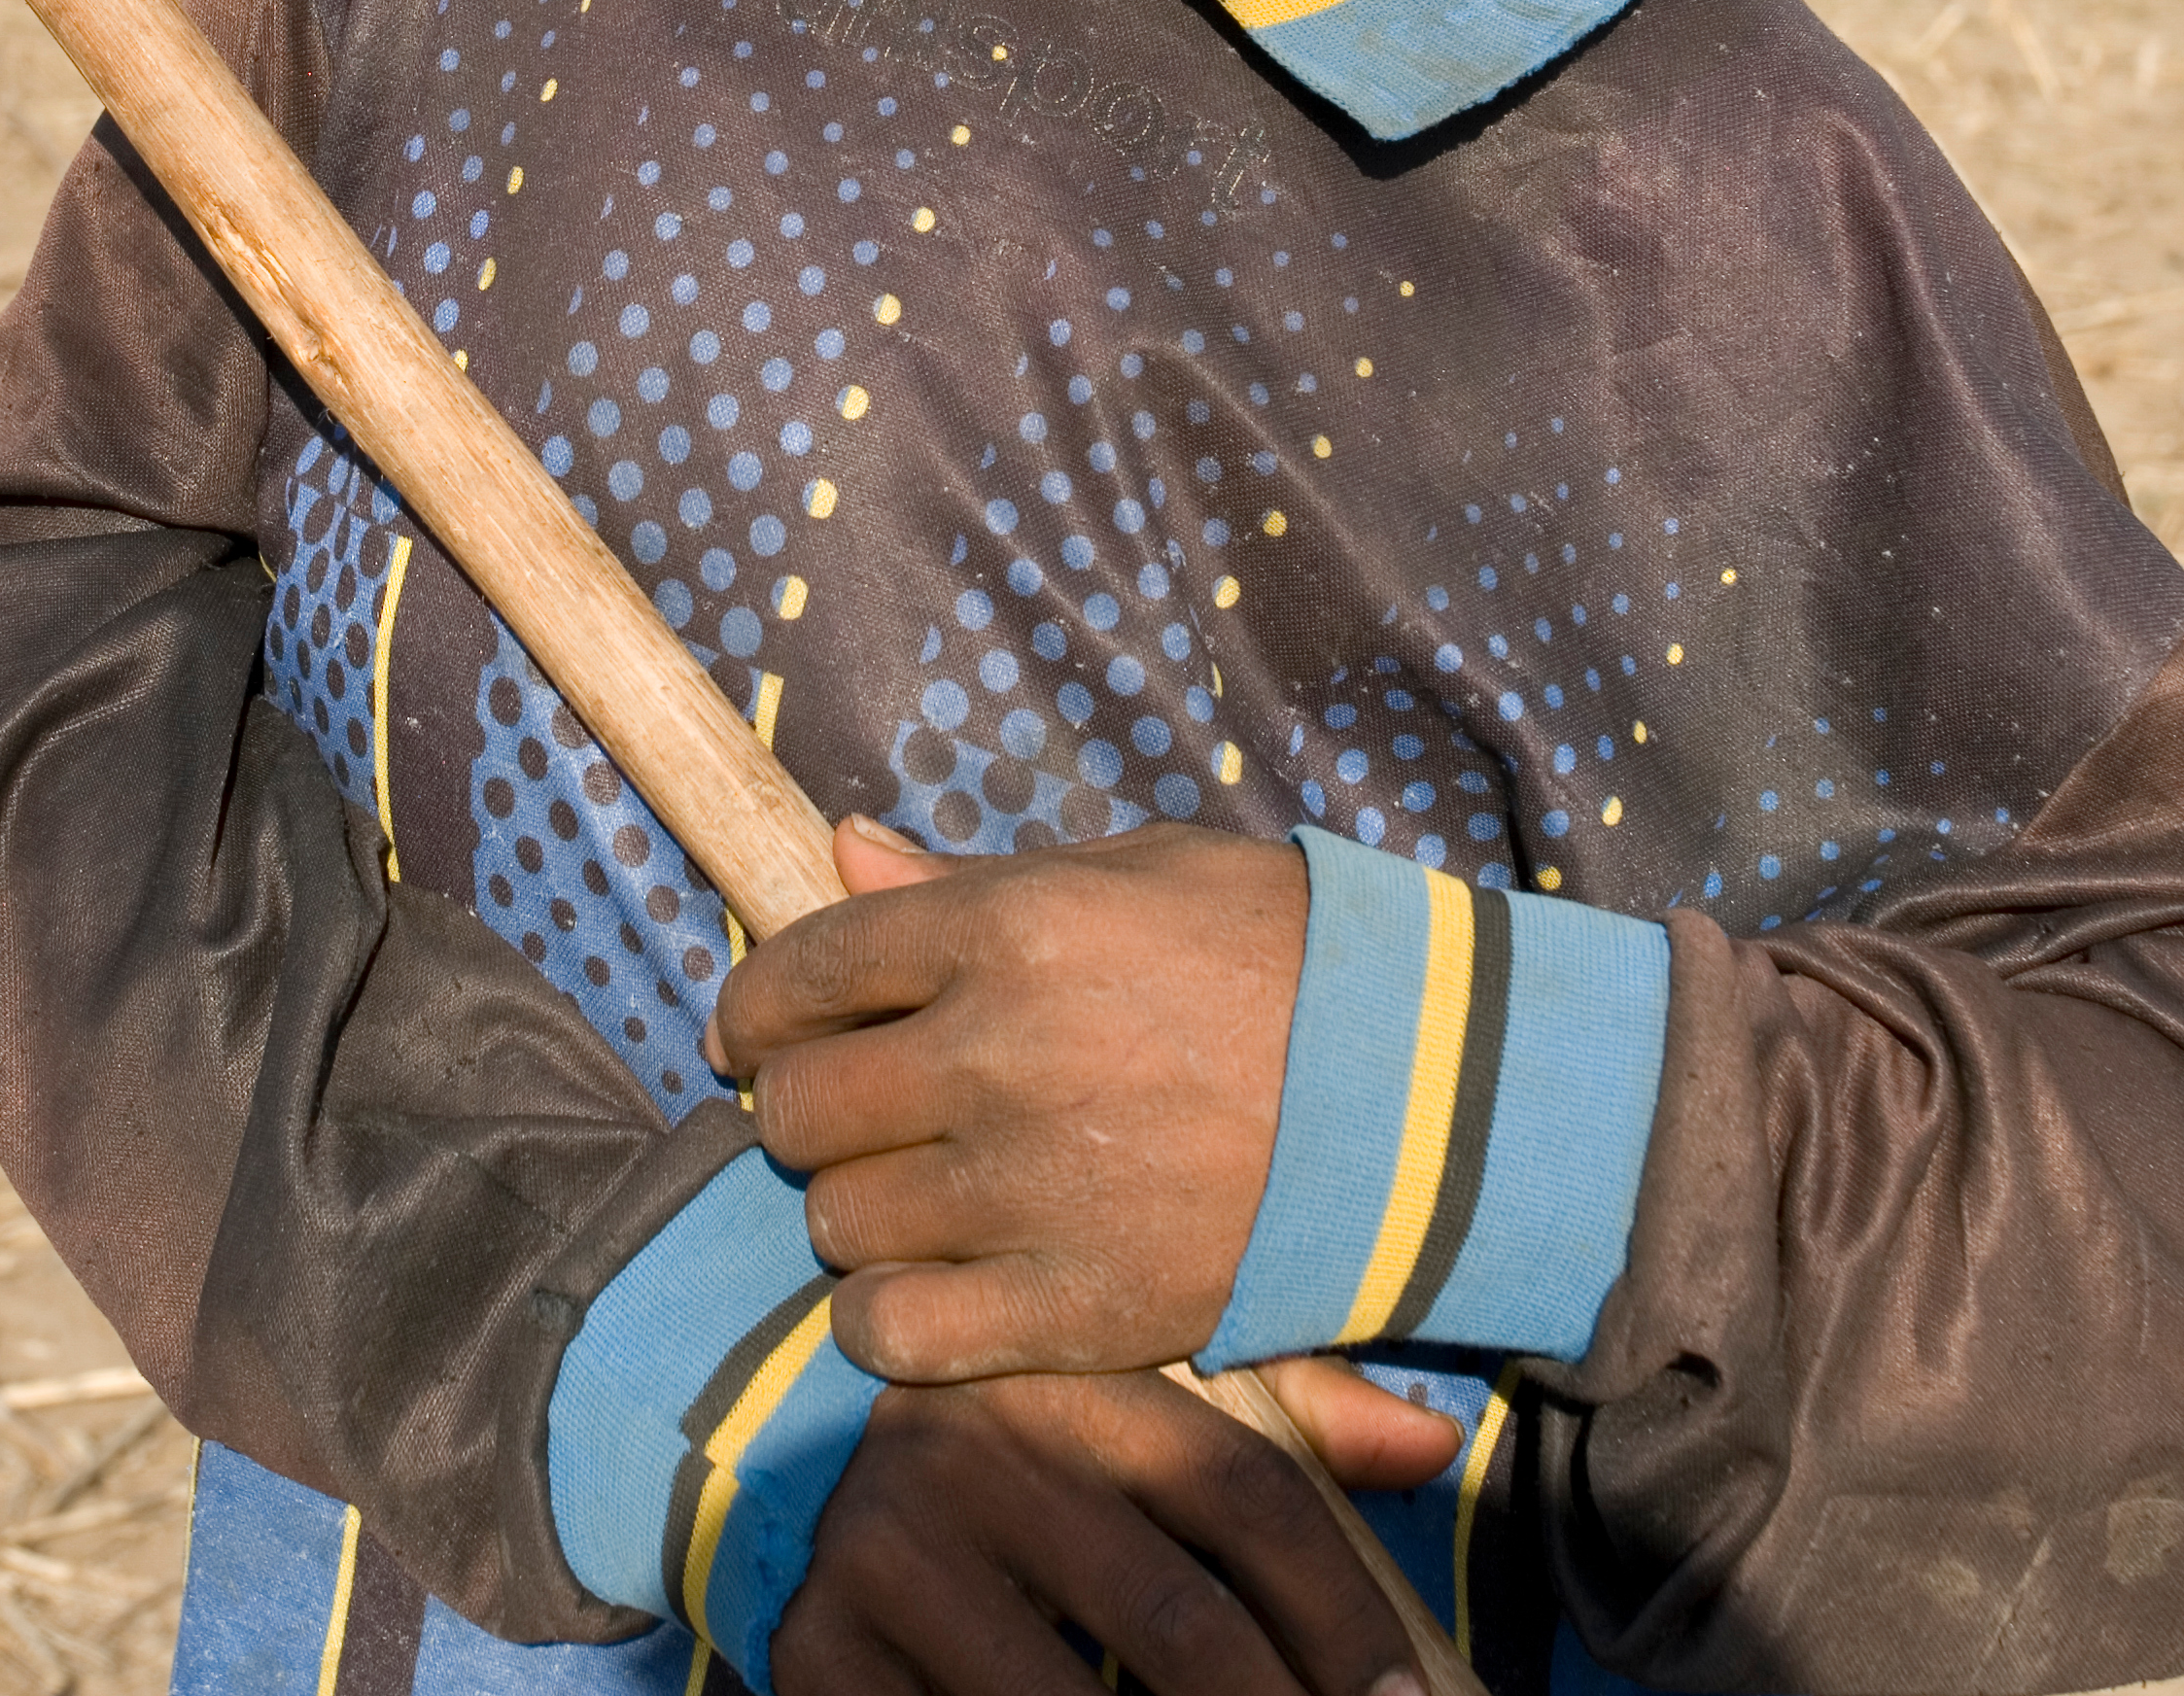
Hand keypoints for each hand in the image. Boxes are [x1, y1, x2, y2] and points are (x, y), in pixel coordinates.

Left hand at [710, 818, 1304, 1378]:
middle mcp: (999, 1052)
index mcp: (1010, 926)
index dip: (760, 1006)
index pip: (806, 968)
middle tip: (855, 1111)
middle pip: (800, 1108)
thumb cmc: (1274, 954)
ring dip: (859, 1208)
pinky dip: (888, 1317)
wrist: (1425, 1088)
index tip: (759, 1032)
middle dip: (806, 1107)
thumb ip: (967, 877)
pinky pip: (896, 1334)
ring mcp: (1032, 1188)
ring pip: (839, 1222)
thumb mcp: (1128, 873)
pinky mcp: (1077, 1305)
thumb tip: (839, 848)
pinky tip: (930, 1282)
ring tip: (919, 1188)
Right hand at [770, 1361, 1450, 1695]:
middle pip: (1177, 1622)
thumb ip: (1292, 1421)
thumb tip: (1436, 1446)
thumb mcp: (1153, 1397)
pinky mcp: (820, 1647)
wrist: (792, 1435)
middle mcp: (983, 1446)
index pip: (1245, 1498)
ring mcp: (892, 1550)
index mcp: (1079, 1376)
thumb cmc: (1030, 1441)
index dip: (1344, 1616)